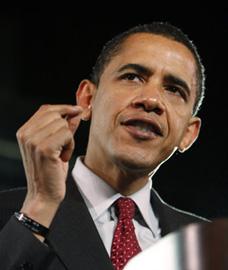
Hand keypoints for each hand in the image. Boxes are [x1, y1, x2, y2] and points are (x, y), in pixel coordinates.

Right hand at [16, 104, 82, 230]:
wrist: (44, 194)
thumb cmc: (50, 171)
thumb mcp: (56, 145)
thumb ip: (64, 127)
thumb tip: (75, 113)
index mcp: (24, 131)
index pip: (46, 109)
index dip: (64, 108)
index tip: (77, 110)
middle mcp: (26, 134)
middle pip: (55, 114)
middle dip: (67, 126)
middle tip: (66, 144)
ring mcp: (33, 140)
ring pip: (62, 124)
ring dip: (68, 139)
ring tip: (62, 153)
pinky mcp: (44, 148)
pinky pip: (67, 134)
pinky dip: (70, 146)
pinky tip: (63, 158)